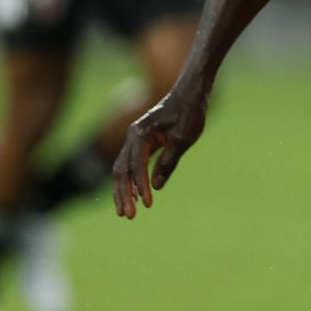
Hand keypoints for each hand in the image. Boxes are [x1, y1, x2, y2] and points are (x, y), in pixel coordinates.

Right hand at [112, 86, 207, 217]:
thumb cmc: (189, 113)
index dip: (140, 186)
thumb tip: (156, 186)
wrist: (190, 93)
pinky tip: (133, 197)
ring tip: (125, 212)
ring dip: (123, 191)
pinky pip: (129, 164)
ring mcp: (134, 139)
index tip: (147, 204)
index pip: (136, 165)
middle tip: (128, 216)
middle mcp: (132, 136)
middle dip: (123, 194)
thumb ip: (168, 162)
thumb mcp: (183, 139)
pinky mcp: (140, 142)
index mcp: (141, 133)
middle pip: (121, 169)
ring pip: (121, 168)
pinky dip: (129, 181)